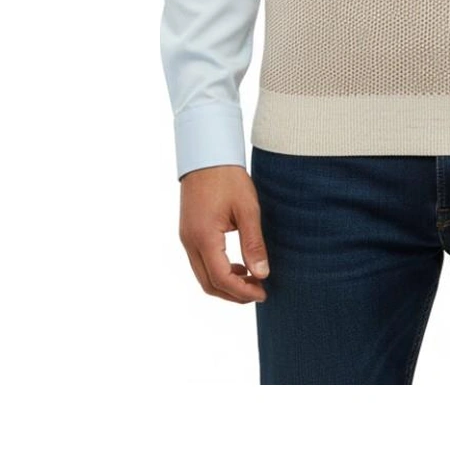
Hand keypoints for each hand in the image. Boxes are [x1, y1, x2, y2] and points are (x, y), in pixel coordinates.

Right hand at [178, 165, 270, 303]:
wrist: (207, 155)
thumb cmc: (228, 178)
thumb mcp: (247, 209)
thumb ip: (253, 243)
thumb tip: (262, 274)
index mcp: (204, 236)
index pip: (221, 278)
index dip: (242, 291)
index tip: (263, 293)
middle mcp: (190, 242)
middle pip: (208, 284)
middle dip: (233, 294)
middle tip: (258, 292)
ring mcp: (186, 238)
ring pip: (202, 276)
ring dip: (225, 284)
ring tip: (251, 280)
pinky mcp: (188, 233)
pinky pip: (200, 263)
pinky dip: (218, 272)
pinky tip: (237, 266)